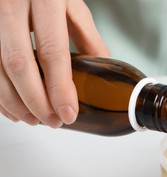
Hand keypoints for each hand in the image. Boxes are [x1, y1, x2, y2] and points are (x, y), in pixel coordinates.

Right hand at [0, 0, 109, 126]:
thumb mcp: (72, 5)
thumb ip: (87, 38)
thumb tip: (100, 71)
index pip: (52, 52)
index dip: (60, 89)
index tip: (68, 113)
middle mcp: (12, 5)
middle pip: (20, 65)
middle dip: (37, 102)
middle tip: (53, 121)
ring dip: (14, 102)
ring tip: (34, 119)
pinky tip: (12, 106)